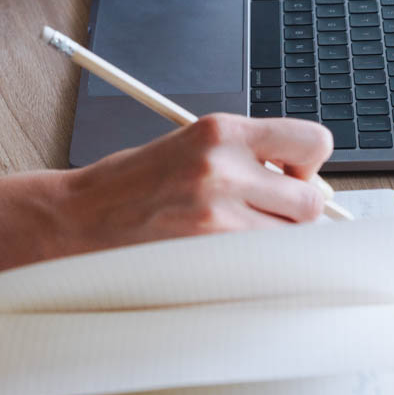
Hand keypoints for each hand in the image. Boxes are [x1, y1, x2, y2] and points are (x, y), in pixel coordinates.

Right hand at [64, 114, 335, 251]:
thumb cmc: (132, 185)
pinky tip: (226, 256)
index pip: (313, 141)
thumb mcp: (191, 147)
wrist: (80, 216)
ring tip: (239, 235)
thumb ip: (245, 157)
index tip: (291, 175)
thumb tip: (303, 183)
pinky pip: (264, 263)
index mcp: (221, 130)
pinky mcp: (209, 249)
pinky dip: (257, 264)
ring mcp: (218, 211)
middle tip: (267, 215)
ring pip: (292, 237)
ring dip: (277, 241)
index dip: (310, 164)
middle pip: (311, 201)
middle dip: (297, 213)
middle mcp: (224, 165)